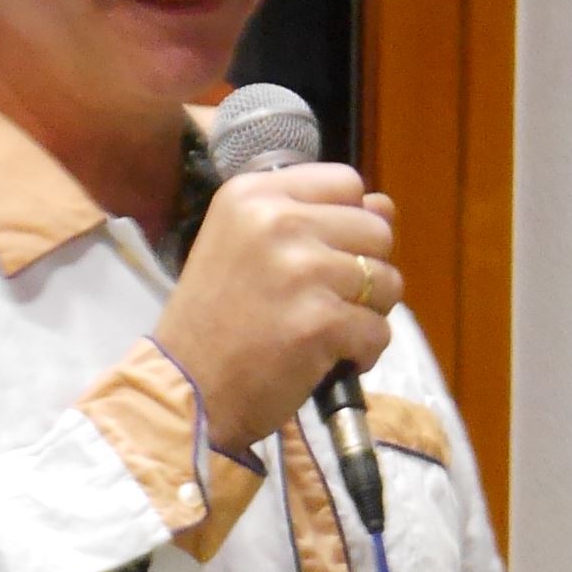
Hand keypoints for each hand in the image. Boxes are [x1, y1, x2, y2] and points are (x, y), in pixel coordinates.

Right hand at [150, 163, 401, 452]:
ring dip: (367, 314)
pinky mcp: (320, 321)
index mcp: (255, 194)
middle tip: (326, 302)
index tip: (324, 257)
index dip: (350, 224)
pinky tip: (326, 360)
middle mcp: (278, 221)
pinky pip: (379, 331)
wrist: (184, 388)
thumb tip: (385, 207)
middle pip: (376, 230)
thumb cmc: (216, 320)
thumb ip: (314, 218)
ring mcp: (301, 270)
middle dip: (366, 272)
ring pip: (387, 282)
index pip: (347, 183)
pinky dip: (363, 353)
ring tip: (325, 331)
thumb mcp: (246, 246)